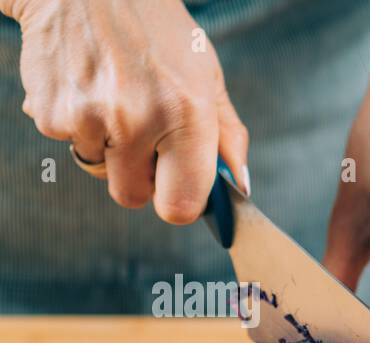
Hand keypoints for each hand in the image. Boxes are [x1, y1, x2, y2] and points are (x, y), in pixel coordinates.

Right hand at [5, 0, 248, 221]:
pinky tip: (87, 85)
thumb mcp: (206, 73)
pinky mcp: (49, 112)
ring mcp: (88, 118)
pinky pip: (69, 142)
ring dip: (107, 147)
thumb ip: (226, 135)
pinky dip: (78, 124)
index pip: (180, 205)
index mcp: (185, 114)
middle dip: (139, 174)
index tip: (178, 186)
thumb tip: (240, 186)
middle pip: (133, 195)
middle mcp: (136, 120)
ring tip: (114, 97)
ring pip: (98, 169)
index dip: (179, 202)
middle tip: (144, 132)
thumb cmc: (154, 29)